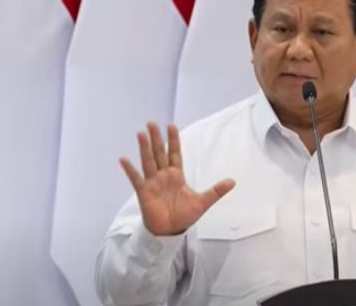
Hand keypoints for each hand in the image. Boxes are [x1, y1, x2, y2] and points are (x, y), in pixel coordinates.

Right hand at [120, 122, 235, 235]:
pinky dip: (129, 169)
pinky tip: (123, 159)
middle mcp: (163, 175)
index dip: (172, 140)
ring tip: (140, 134)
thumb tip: (232, 182)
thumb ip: (216, 191)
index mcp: (176, 175)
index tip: (170, 126)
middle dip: (156, 138)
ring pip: (148, 161)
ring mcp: (152, 182)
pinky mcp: (144, 192)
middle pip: (159, 153)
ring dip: (144, 148)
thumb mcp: (202, 202)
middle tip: (152, 123)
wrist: (170, 231)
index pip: (174, 153)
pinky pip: (136, 178)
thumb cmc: (184, 216)